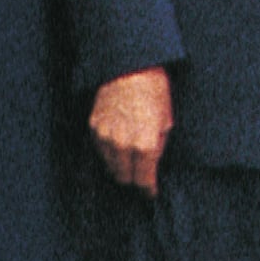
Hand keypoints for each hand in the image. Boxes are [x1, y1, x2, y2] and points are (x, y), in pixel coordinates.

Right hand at [89, 67, 172, 194]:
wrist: (130, 67)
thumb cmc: (154, 92)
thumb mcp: (166, 121)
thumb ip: (158, 147)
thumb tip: (152, 164)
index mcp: (145, 146)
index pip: (143, 180)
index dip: (148, 189)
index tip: (151, 193)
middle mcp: (122, 145)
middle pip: (124, 178)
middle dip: (134, 178)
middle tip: (141, 173)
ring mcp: (105, 137)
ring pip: (110, 166)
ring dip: (120, 165)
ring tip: (130, 155)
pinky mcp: (94, 128)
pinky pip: (101, 150)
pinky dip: (110, 150)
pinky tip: (119, 141)